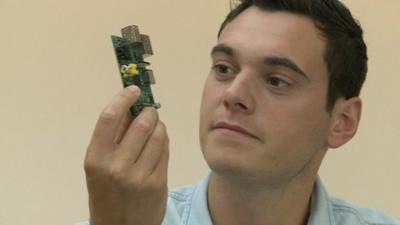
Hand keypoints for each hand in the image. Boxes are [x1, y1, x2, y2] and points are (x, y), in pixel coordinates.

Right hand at [84, 86, 168, 224]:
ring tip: (154, 129)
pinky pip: (165, 151)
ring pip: (158, 135)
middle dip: (149, 112)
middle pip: (141, 123)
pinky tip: (158, 146)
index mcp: (95, 159)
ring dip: (159, 126)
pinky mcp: (157, 183)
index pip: (110, 117)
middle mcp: (116, 167)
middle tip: (149, 111)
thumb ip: (113, 137)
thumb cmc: (107, 193)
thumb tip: (130, 106)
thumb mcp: (99, 167)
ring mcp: (139, 176)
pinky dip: (164, 142)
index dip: (124, 98)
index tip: (134, 90)